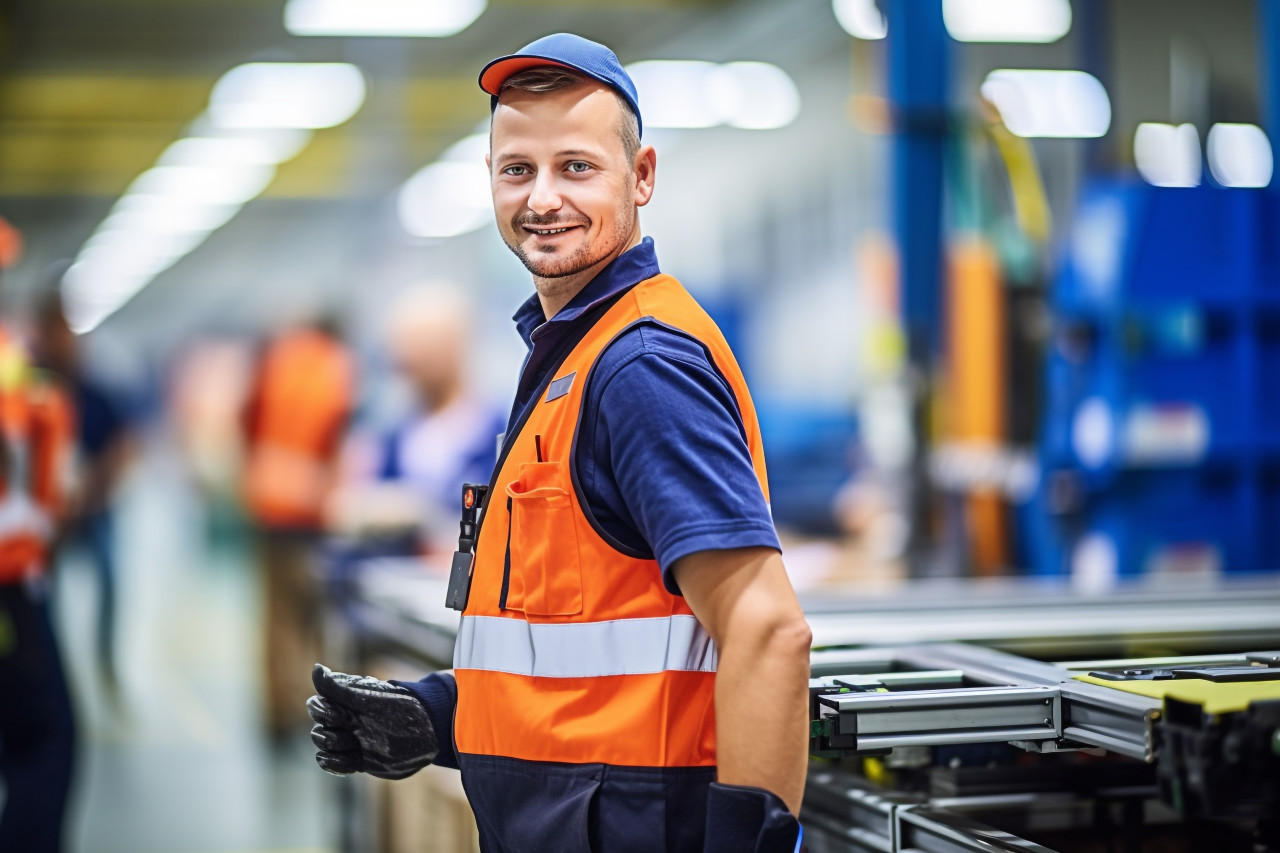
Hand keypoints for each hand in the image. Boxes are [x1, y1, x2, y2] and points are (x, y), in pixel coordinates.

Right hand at [307, 663, 438, 779]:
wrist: (427, 730)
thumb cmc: (399, 706)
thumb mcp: (368, 696)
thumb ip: (339, 687)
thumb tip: (315, 669)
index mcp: (350, 701)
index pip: (319, 706)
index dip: (322, 710)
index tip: (338, 711)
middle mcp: (350, 720)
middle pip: (320, 728)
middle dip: (327, 730)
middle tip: (348, 726)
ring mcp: (355, 740)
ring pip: (326, 746)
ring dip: (331, 746)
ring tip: (350, 742)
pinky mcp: (362, 760)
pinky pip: (338, 764)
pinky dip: (333, 763)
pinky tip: (337, 759)